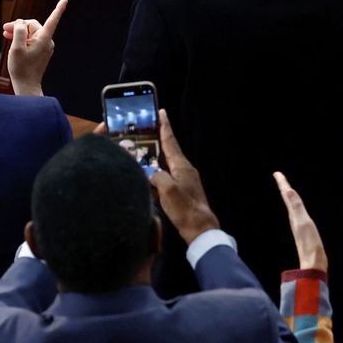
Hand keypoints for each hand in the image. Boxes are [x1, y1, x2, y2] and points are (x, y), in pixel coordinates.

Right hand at [1, 0, 66, 96]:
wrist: (26, 85)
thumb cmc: (21, 68)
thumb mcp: (16, 48)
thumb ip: (19, 31)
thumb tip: (21, 23)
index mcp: (44, 39)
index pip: (52, 20)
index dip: (58, 9)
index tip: (65, 0)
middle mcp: (47, 41)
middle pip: (32, 25)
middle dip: (18, 26)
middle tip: (4, 29)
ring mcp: (44, 46)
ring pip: (30, 32)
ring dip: (18, 32)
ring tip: (5, 35)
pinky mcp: (40, 51)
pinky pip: (31, 40)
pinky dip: (21, 39)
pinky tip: (11, 40)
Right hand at [152, 109, 220, 246]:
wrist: (200, 229)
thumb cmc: (184, 208)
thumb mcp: (167, 189)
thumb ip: (156, 176)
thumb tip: (151, 173)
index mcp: (183, 166)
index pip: (171, 142)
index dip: (165, 127)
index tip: (161, 112)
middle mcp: (185, 170)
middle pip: (170, 151)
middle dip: (158, 141)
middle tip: (146, 132)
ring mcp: (186, 182)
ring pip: (168, 165)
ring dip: (156, 158)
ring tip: (142, 154)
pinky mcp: (183, 193)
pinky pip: (168, 177)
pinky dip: (158, 174)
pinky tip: (149, 177)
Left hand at [274, 171, 327, 271]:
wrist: (314, 263)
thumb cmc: (310, 244)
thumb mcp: (304, 223)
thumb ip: (297, 207)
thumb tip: (288, 191)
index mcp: (294, 216)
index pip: (287, 196)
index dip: (283, 184)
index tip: (277, 173)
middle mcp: (294, 219)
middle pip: (287, 199)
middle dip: (284, 187)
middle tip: (280, 177)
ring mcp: (299, 226)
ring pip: (292, 206)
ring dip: (289, 197)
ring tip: (287, 189)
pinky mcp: (304, 231)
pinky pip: (298, 213)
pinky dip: (296, 206)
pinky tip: (297, 209)